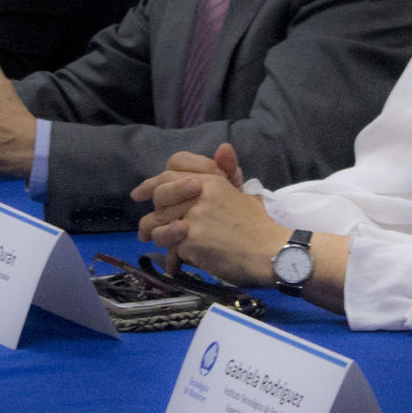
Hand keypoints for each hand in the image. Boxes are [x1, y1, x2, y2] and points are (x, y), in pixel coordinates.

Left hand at [130, 145, 281, 286]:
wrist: (272, 251)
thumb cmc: (260, 224)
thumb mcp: (243, 193)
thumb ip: (227, 174)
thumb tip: (223, 147)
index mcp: (210, 179)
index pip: (172, 169)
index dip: (152, 182)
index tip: (139, 194)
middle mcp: (198, 192)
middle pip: (160, 196)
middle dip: (152, 215)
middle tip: (144, 231)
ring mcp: (193, 215)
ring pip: (158, 224)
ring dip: (159, 238)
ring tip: (164, 249)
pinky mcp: (192, 239)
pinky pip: (170, 248)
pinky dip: (172, 260)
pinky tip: (176, 266)